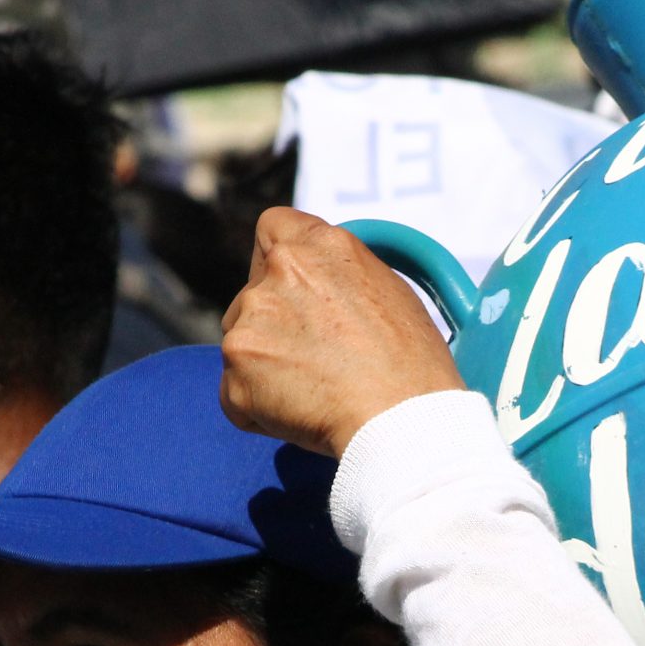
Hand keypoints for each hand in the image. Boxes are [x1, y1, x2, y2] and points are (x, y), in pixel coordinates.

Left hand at [220, 208, 464, 458]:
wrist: (401, 418)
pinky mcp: (237, 365)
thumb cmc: (410, 365)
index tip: (288, 288)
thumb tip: (321, 290)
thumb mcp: (388, 291)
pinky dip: (257, 407)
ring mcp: (252, 317)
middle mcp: (281, 270)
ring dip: (264, 367)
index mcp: (322, 246)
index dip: (275, 259)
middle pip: (251, 295)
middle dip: (270, 325)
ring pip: (241, 343)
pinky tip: (299, 415)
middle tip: (311, 360)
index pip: (273, 227)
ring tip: (314, 393)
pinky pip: (234, 391)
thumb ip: (340, 277)